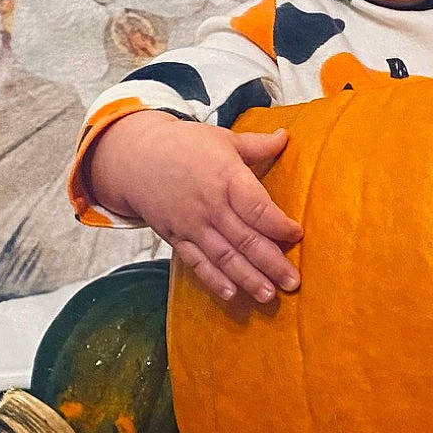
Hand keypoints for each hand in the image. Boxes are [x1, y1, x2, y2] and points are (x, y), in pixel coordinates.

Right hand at [83, 110, 302, 303]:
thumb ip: (257, 145)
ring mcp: (192, 225)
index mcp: (226, 178)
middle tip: (293, 282)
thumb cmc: (183, 145)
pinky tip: (230, 294)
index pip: (258, 208)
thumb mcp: (222, 139)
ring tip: (268, 295)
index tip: (297, 235)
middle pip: (245, 239)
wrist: (135, 157)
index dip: (279, 225)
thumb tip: (285, 136)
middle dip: (271, 263)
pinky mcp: (176, 238)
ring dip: (247, 278)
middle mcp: (210, 205)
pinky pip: (196, 262)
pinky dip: (213, 280)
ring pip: (224, 257)